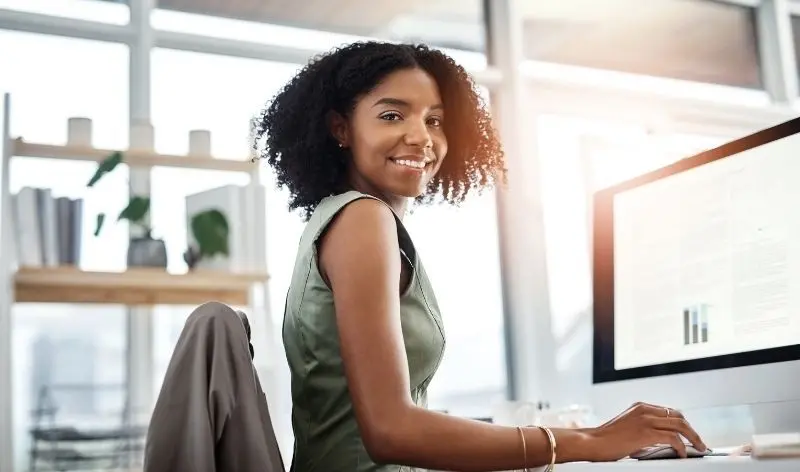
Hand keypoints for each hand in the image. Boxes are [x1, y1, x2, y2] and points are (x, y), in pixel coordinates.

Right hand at [583, 402, 707, 460]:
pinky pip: (673, 438)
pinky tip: (682, 454)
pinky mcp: (646, 432)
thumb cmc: (607, 440)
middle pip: (678, 416)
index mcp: (640, 407)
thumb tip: (662, 441)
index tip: (690, 434)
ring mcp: (645, 420)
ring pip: (680, 425)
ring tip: (698, 448)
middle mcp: (644, 410)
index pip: (670, 412)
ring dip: (693, 438)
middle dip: (691, 430)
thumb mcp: (627, 427)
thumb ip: (644, 429)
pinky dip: (681, 446)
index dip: (683, 424)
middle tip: (699, 443)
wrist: (592, 443)